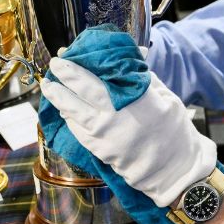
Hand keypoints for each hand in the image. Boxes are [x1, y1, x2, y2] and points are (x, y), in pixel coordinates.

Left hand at [40, 57, 215, 207]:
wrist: (175, 170)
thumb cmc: (174, 130)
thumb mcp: (166, 97)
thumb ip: (142, 78)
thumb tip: (125, 60)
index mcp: (135, 98)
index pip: (100, 77)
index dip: (79, 65)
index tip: (67, 53)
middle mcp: (115, 116)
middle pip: (81, 92)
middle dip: (64, 76)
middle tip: (54, 64)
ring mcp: (104, 136)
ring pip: (72, 112)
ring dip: (58, 97)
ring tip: (49, 85)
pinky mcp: (99, 151)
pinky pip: (77, 130)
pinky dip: (69, 118)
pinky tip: (64, 110)